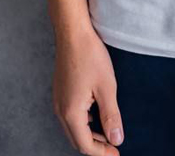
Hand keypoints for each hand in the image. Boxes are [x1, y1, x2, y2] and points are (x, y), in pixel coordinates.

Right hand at [53, 25, 124, 153]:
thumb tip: (116, 139)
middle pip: (76, 140)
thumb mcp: (107, 87)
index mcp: (71, 113)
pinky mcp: (60, 91)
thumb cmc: (90, 56)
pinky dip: (83, 123)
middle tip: (113, 147)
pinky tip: (95, 116)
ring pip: (72, 128)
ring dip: (88, 135)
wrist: (72, 32)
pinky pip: (70, 116)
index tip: (117, 154)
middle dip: (95, 147)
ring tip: (107, 134)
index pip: (85, 145)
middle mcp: (60, 110)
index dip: (101, 153)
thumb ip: (111, 116)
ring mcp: (58, 100)